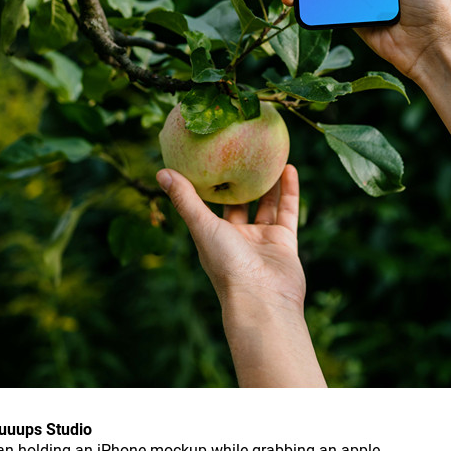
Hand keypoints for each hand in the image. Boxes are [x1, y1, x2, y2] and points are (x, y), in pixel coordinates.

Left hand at [156, 164, 305, 313]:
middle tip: (242, 151)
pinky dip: (288, 190)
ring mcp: (262, 240)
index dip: (211, 183)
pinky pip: (287, 210)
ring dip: (268, 182)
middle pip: (240, 204)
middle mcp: (238, 238)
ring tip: (268, 155)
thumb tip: (161, 172)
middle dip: (241, 181)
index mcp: (214, 236)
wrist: (263, 299)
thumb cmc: (226, 266)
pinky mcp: (284, 241)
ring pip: (266, 205)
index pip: (210, 205)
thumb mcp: (203, 227)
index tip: (210, 156)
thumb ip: (186, 199)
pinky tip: (288, 167)